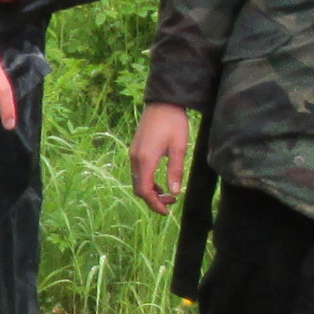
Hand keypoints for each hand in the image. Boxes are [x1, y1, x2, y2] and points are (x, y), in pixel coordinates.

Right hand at [130, 103, 194, 217]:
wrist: (163, 101)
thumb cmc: (174, 123)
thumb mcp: (179, 148)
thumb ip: (176, 171)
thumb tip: (175, 193)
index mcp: (146, 159)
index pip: (144, 191)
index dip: (154, 204)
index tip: (167, 211)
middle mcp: (135, 158)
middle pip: (138, 188)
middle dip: (153, 199)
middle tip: (171, 202)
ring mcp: (133, 153)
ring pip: (137, 180)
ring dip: (150, 190)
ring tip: (168, 192)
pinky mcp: (135, 148)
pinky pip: (137, 171)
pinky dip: (147, 180)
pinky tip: (160, 180)